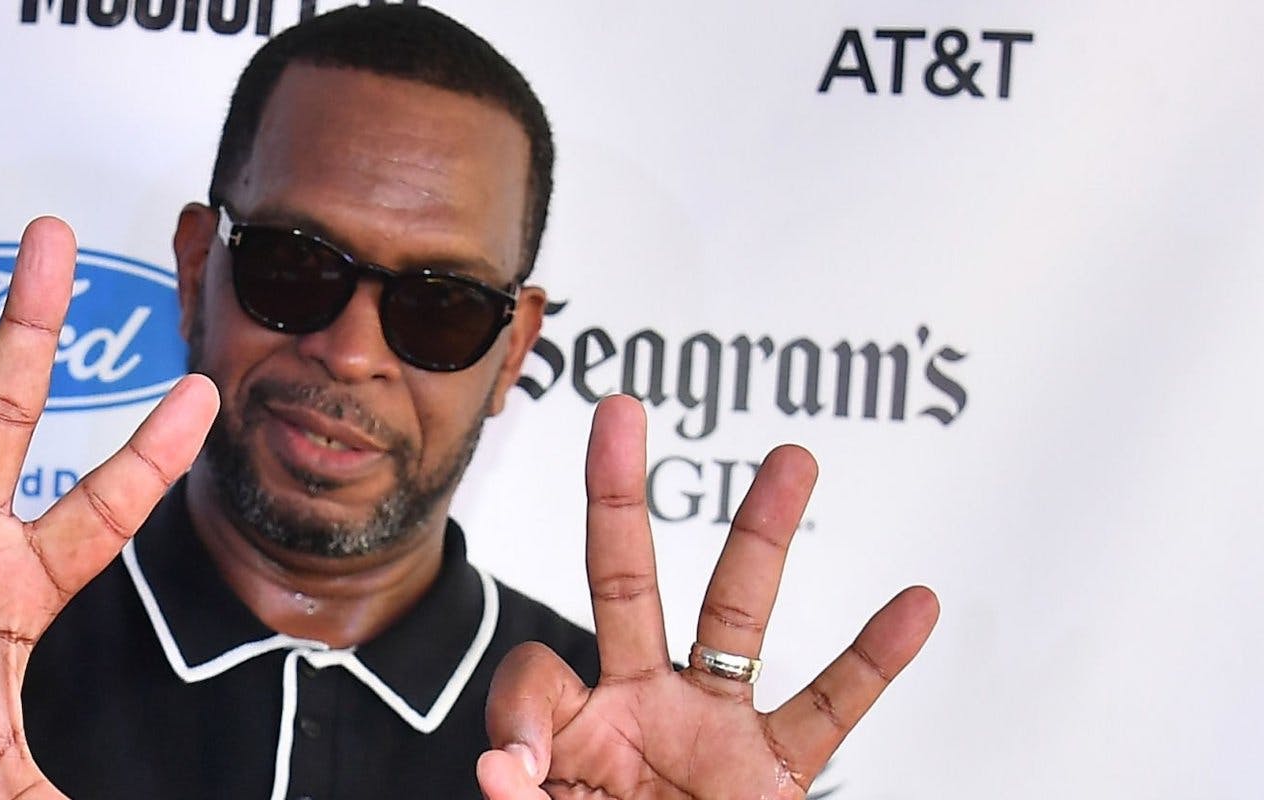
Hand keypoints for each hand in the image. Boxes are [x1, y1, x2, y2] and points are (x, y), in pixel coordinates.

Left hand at [476, 396, 937, 799]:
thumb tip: (500, 767)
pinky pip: (832, 712)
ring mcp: (714, 734)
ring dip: (762, 537)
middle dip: (620, 496)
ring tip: (793, 460)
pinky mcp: (778, 774)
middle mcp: (641, 710)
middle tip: (620, 410)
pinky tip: (915, 605)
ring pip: (739, 618)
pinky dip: (872, 662)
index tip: (515, 774)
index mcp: (573, 730)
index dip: (520, 714)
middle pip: (625, 581)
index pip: (537, 673)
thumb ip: (524, 799)